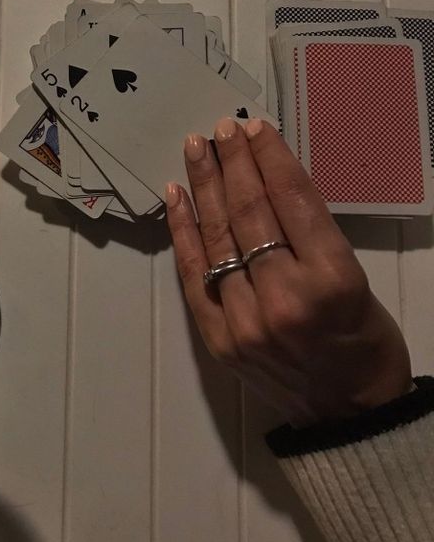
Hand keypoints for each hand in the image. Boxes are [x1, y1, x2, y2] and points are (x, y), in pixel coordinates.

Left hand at [166, 118, 411, 426]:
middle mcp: (285, 298)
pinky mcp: (218, 339)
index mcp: (332, 279)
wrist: (349, 413)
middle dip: (233, 163)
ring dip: (204, 187)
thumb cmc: (363, 339)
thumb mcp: (354, 275)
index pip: (291, 200)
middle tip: (221, 129)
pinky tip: (177, 196)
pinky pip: (193, 275)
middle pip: (250, 213)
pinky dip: (183, 233)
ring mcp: (245, 322)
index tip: (254, 128)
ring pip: (218, 238)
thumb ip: (310, 233)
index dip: (269, 158)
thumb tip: (264, 177)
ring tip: (196, 149)